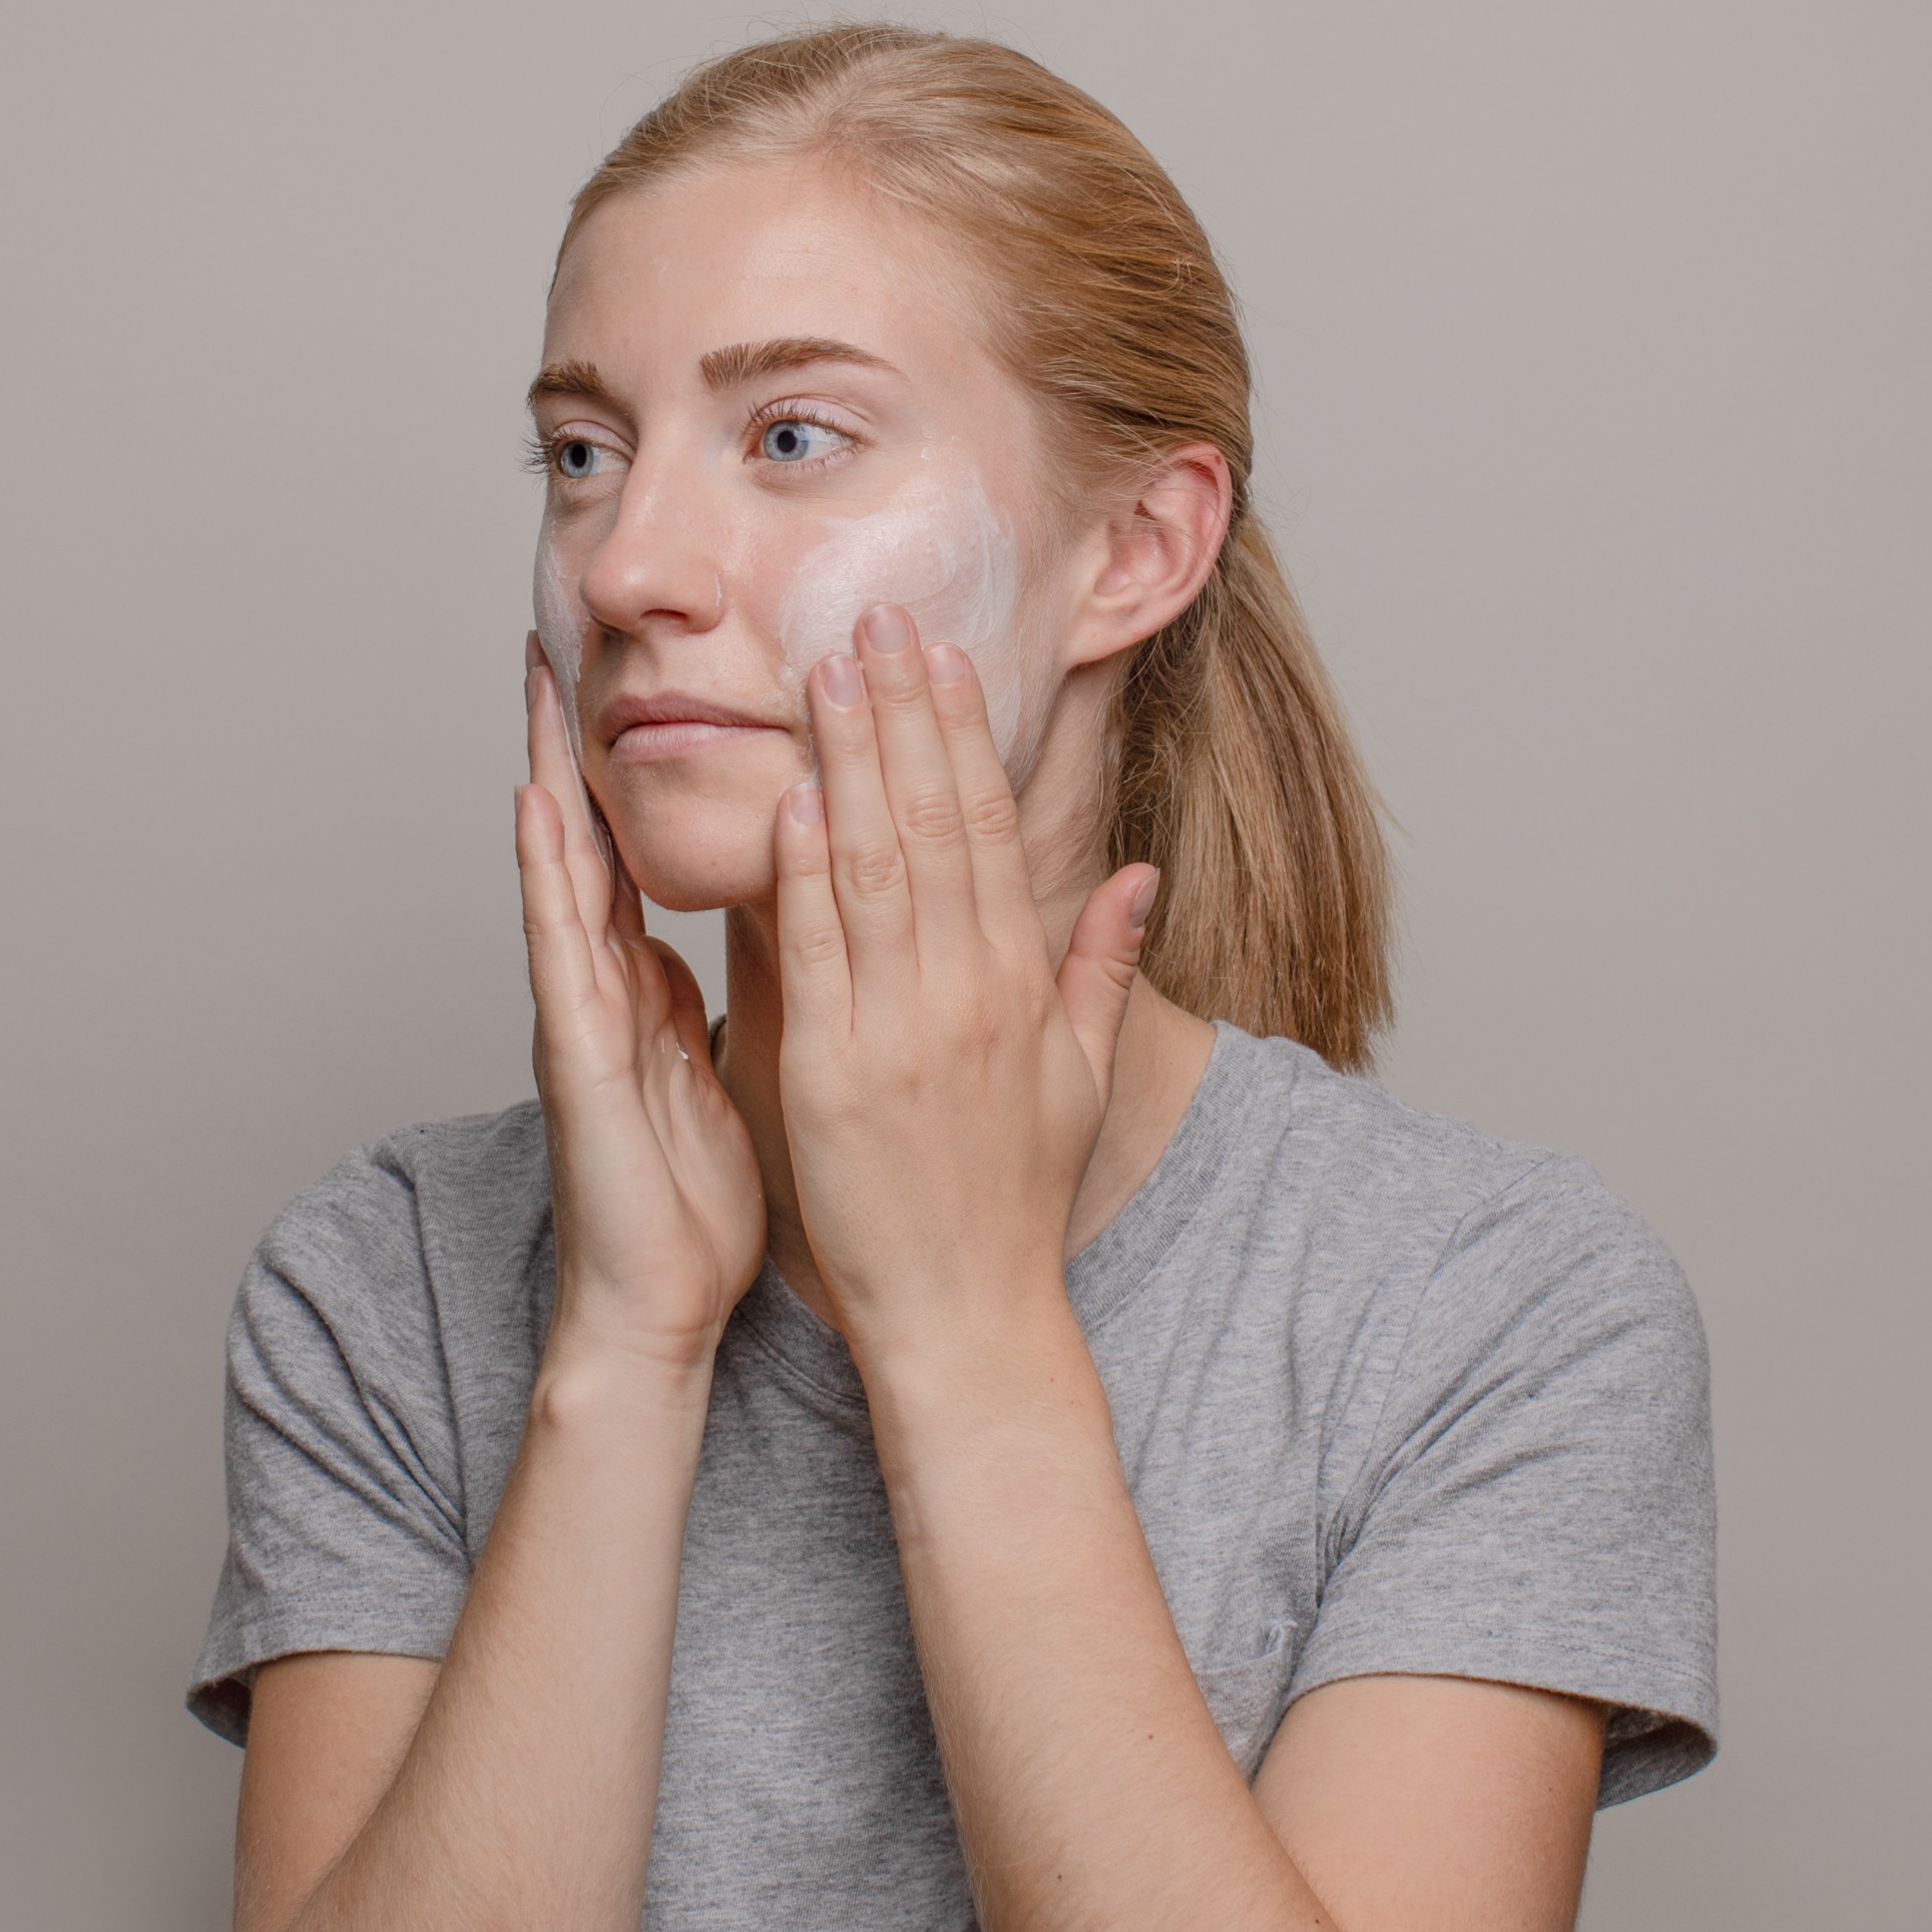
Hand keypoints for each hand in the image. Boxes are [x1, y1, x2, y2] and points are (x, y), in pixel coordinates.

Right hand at [515, 637, 766, 1376]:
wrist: (659, 1302)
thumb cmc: (695, 1197)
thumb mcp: (730, 1061)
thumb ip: (730, 985)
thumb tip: (766, 916)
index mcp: (647, 984)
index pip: (639, 853)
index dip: (633, 770)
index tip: (634, 683)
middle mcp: (604, 984)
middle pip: (588, 841)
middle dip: (571, 746)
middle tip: (557, 642)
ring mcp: (581, 1013)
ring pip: (563, 873)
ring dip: (545, 779)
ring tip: (538, 688)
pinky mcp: (575, 1055)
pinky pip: (561, 950)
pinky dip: (547, 877)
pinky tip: (535, 812)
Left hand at [767, 605, 1158, 1363]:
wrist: (968, 1312)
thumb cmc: (1014, 1199)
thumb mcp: (1083, 1075)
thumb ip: (1105, 967)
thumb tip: (1140, 877)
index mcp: (1021, 982)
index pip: (990, 826)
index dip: (964, 732)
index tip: (942, 654)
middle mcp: (966, 991)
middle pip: (933, 822)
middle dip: (902, 713)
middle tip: (873, 619)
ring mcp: (898, 1029)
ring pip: (873, 866)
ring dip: (848, 760)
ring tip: (826, 670)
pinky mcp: (831, 1074)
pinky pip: (816, 952)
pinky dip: (803, 872)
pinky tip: (791, 796)